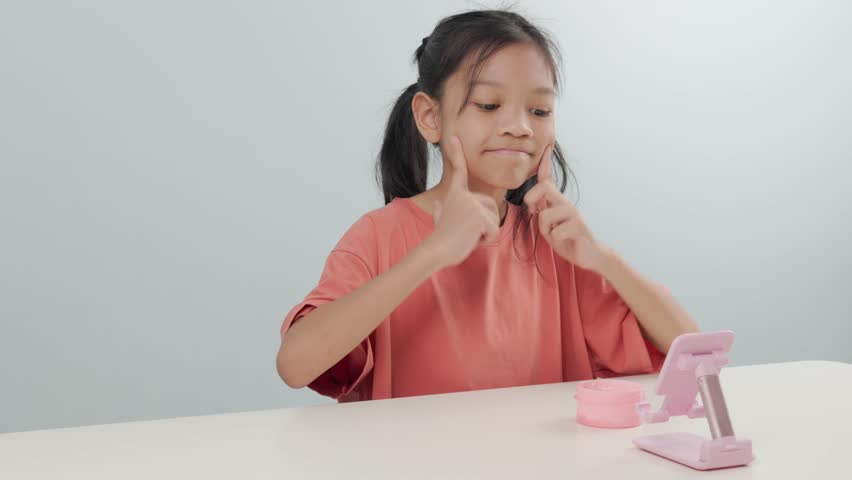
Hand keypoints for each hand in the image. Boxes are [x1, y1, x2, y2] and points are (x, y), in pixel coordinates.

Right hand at [425, 136, 500, 267]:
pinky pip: (495, 231)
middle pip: (492, 206)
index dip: (456, 153)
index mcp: (455, 194)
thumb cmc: (440, 239)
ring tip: (467, 236)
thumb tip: (438, 203)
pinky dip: (486, 240)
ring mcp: (472, 204)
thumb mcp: (440, 219)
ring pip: (495, 220)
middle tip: (466, 232)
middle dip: (485, 224)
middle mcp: (464, 195)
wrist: (435, 250)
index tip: (454, 137)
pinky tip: (471, 240)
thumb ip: (441, 210)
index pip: (458, 171)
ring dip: (485, 234)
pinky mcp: (479, 216)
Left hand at [523, 145, 611, 271]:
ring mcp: (574, 213)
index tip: (547, 148)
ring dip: (545, 229)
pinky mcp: (580, 225)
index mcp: (557, 202)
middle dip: (531, 198)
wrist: (588, 255)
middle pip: (543, 187)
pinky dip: (555, 239)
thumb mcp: (548, 226)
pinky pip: (556, 231)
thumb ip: (540, 213)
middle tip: (533, 212)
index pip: (548, 180)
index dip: (546, 164)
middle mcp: (565, 203)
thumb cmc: (566, 239)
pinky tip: (565, 239)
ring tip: (554, 234)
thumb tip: (532, 204)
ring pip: (545, 216)